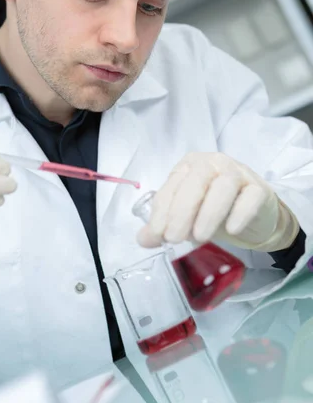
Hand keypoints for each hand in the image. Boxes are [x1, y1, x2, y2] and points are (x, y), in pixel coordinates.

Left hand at [137, 152, 298, 251]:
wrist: (255, 218)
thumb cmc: (215, 211)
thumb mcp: (187, 218)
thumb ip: (165, 226)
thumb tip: (143, 240)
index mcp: (190, 166)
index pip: (173, 185)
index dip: (162, 211)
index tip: (157, 235)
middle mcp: (214, 163)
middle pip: (196, 181)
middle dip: (182, 211)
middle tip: (174, 238)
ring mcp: (239, 173)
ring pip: (223, 186)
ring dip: (209, 212)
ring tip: (199, 237)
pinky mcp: (259, 188)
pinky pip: (250, 197)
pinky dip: (240, 213)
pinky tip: (231, 230)